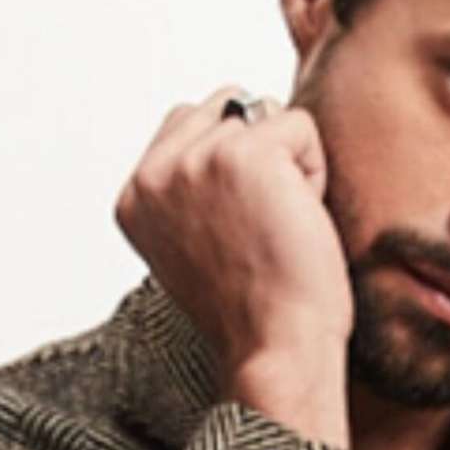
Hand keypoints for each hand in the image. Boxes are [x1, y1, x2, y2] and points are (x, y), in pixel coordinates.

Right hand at [114, 85, 351, 447]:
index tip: (238, 223)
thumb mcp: (192, 241)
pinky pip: (300, 124)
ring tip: (279, 220)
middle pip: (228, 106)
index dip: (232, 160)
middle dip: (260, 150)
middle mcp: (155, 174)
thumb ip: (189, 186)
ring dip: (288, 162)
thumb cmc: (253, 302)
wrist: (275, 344)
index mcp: (134, 196)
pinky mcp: (242, 153)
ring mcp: (194, 160)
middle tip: (262, 219)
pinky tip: (298, 216)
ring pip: (265, 115)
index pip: (187, 120)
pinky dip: (315, 168)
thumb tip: (227, 122)